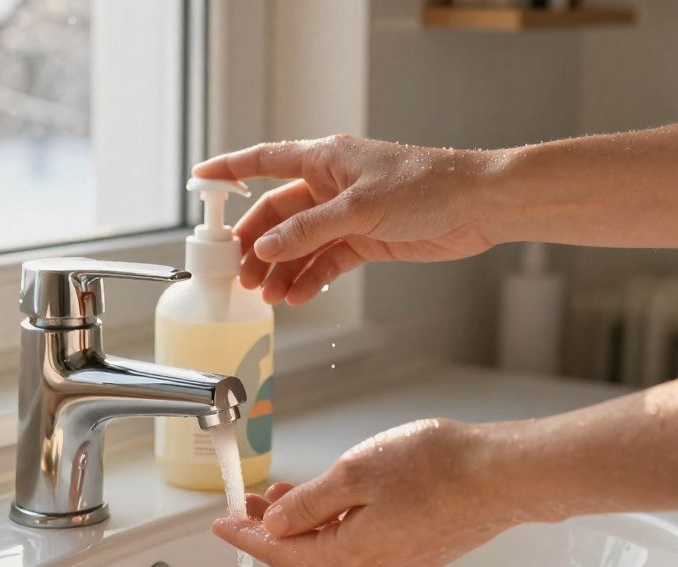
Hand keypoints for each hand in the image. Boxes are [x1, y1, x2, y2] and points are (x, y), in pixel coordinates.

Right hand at [192, 135, 501, 305]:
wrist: (478, 205)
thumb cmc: (427, 186)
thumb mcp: (360, 208)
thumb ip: (310, 230)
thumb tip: (268, 247)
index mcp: (325, 160)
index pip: (265, 161)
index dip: (230, 170)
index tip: (199, 180)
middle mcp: (331, 185)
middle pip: (277, 214)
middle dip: (257, 244)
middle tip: (240, 274)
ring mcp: (346, 214)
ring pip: (299, 243)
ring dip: (282, 268)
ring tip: (267, 295)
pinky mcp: (365, 239)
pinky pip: (325, 261)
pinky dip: (310, 278)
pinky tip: (297, 297)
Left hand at [215, 419, 534, 566]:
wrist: (502, 476)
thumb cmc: (438, 469)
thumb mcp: (354, 474)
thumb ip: (308, 504)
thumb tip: (274, 526)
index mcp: (351, 556)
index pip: (281, 554)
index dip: (246, 538)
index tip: (221, 525)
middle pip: (306, 554)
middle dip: (272, 528)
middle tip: (248, 502)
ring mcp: (399, 563)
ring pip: (334, 547)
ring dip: (304, 522)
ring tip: (283, 494)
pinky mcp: (419, 551)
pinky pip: (362, 543)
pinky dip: (335, 523)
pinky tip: (332, 500)